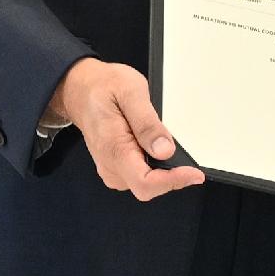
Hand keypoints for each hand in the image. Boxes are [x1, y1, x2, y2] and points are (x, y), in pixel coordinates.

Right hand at [49, 58, 203, 200]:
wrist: (80, 89)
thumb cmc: (103, 87)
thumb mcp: (130, 92)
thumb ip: (147, 123)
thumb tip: (165, 151)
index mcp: (113, 148)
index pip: (144, 182)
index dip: (172, 181)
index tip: (194, 174)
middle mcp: (109, 164)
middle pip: (147, 188)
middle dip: (171, 178)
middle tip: (190, 163)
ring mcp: (110, 168)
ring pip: (144, 185)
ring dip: (163, 174)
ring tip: (169, 150)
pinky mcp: (114, 167)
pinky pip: (138, 178)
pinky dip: (153, 170)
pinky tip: (157, 153)